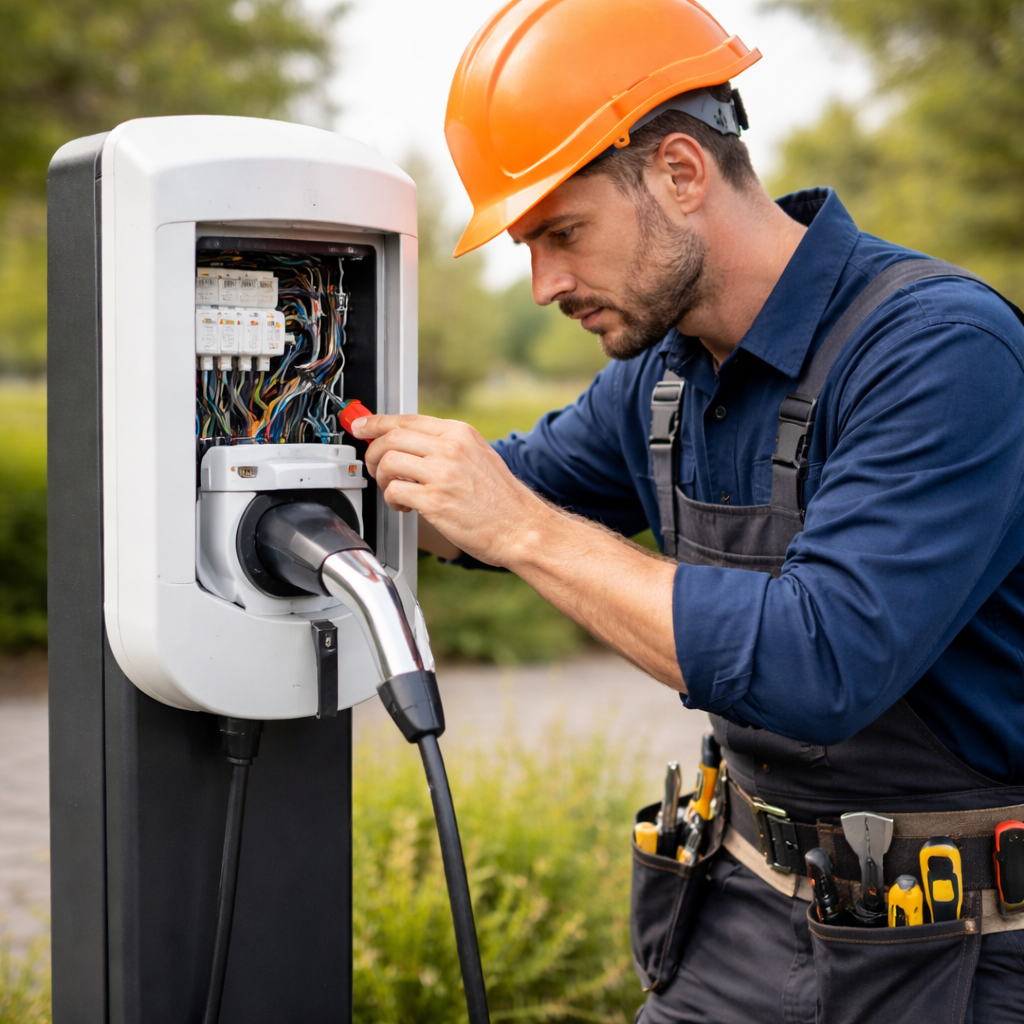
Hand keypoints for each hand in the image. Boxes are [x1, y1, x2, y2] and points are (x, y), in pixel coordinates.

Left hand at [352, 413, 552, 567]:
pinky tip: (406, 506)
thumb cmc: (502, 500)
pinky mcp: (434, 501)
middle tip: (375, 467)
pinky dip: (393, 499)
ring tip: (395, 490)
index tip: (363, 426)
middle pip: (391, 437)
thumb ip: (446, 446)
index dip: (378, 422)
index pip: (408, 419)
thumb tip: (410, 442)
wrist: (521, 528)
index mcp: (460, 434)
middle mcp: (450, 448)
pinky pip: (395, 491)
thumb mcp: (478, 456)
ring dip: (382, 478)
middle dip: (374, 452)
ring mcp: (442, 473)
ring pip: (389, 462)